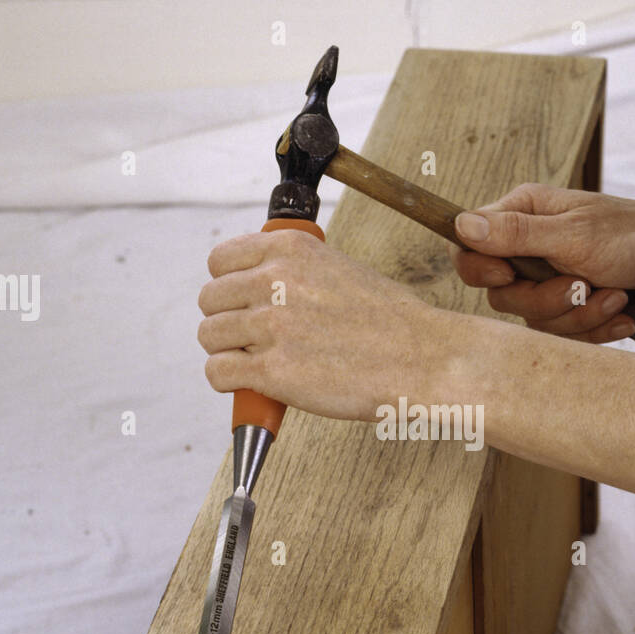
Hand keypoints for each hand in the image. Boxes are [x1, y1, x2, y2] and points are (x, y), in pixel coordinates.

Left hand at [197, 228, 448, 420]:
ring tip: (258, 363)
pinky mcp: (272, 371)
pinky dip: (229, 384)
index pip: (220, 260)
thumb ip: (296, 271)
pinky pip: (218, 373)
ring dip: (228, 353)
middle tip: (253, 340)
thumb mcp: (341, 269)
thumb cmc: (394, 324)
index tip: (242, 303)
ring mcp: (272, 326)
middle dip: (227, 322)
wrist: (425, 361)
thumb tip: (259, 284)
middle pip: (210, 300)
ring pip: (209, 337)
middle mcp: (276, 281)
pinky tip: (253, 384)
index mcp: (291, 249)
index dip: (227, 286)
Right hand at [451, 183, 634, 342]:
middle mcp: (528, 247)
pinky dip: (596, 327)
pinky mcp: (570, 306)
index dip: (482, 272)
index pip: (468, 248)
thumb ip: (516, 234)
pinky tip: (621, 310)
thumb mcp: (573, 235)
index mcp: (521, 215)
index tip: (511, 277)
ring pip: (535, 320)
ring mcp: (549, 279)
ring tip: (615, 294)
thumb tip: (461, 224)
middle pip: (502, 297)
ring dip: (581, 315)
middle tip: (584, 285)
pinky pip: (563, 334)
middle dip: (549, 301)